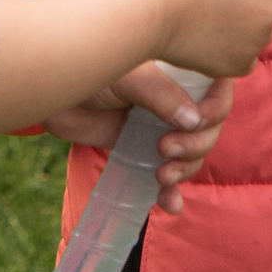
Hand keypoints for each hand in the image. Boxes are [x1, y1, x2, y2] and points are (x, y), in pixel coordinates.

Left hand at [45, 69, 237, 214]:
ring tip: (161, 174)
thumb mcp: (128, 74)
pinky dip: (172, 193)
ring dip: (185, 169)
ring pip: (193, 154)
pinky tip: (171, 205)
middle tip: (164, 148)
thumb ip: (160, 94)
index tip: (195, 122)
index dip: (216, 110)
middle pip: (209, 129)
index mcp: (179, 70)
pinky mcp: (141, 151)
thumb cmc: (89, 67)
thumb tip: (194, 120)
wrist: (52, 91)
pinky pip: (167, 175)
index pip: (219, 90)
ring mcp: (160, 126)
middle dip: (195, 145)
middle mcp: (176, 98)